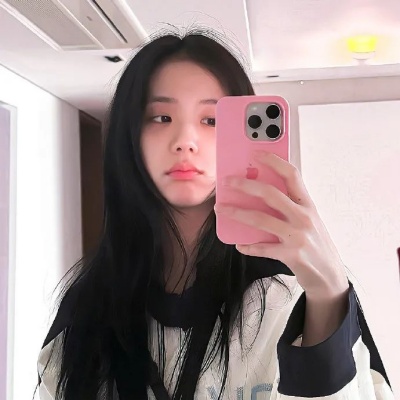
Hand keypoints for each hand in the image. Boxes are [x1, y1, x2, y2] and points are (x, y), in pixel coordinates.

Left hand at [214, 152, 348, 299]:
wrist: (330, 276)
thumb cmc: (316, 244)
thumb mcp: (309, 220)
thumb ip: (290, 207)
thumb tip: (258, 196)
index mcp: (308, 205)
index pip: (292, 175)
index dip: (273, 161)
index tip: (256, 153)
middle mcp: (304, 217)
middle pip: (270, 193)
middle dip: (245, 185)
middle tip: (227, 181)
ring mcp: (298, 236)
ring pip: (260, 219)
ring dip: (236, 213)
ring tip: (220, 209)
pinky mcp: (291, 255)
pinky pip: (262, 248)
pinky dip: (248, 246)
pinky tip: (239, 244)